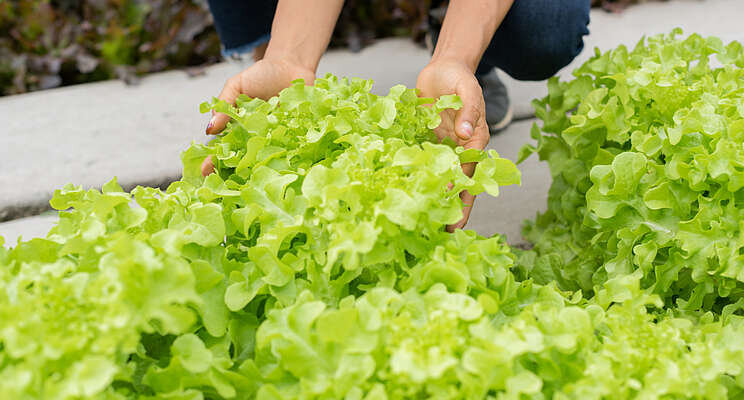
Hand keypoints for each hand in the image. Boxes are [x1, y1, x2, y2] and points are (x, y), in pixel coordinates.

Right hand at [201, 57, 314, 175]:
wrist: (291, 66)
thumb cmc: (261, 75)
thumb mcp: (237, 85)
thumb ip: (224, 104)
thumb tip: (210, 129)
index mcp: (239, 130)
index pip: (223, 149)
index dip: (214, 162)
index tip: (205, 173)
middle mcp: (257, 139)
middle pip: (244, 161)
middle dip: (236, 174)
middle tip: (230, 186)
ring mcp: (276, 140)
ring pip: (267, 160)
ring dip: (262, 171)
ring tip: (255, 182)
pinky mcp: (296, 137)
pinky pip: (291, 150)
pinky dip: (288, 158)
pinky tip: (285, 168)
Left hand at [416, 60, 489, 231]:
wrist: (443, 68)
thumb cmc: (458, 76)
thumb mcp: (467, 88)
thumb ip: (469, 110)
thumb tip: (468, 134)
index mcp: (476, 140)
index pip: (471, 172)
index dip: (463, 193)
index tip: (452, 213)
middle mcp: (463, 149)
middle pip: (461, 184)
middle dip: (455, 208)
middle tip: (445, 232)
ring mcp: (446, 149)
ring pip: (444, 180)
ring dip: (439, 200)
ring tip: (427, 223)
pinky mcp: (431, 145)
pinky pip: (427, 167)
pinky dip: (422, 182)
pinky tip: (410, 197)